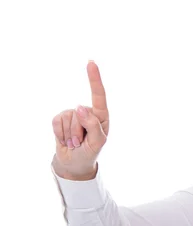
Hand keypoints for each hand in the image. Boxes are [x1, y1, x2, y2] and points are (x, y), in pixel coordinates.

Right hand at [51, 61, 109, 179]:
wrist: (74, 162)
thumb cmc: (90, 152)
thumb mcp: (97, 142)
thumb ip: (93, 125)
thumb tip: (80, 107)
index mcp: (101, 116)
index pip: (99, 96)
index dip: (94, 79)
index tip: (91, 63)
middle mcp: (88, 112)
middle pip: (79, 114)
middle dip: (78, 132)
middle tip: (81, 143)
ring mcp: (73, 114)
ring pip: (68, 118)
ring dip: (70, 135)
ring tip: (75, 142)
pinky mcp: (61, 118)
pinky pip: (57, 121)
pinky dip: (60, 134)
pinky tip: (65, 140)